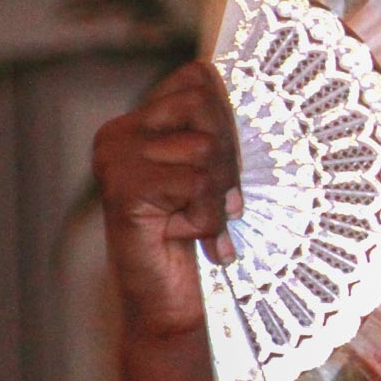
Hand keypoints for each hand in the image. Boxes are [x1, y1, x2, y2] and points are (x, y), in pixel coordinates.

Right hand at [93, 61, 242, 340]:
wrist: (172, 303)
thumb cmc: (203, 237)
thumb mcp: (217, 176)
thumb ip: (224, 134)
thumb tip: (265, 89)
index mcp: (140, 122)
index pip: (200, 77)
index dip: (230, 117)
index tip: (229, 164)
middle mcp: (118, 133)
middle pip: (206, 104)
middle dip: (230, 157)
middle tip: (222, 200)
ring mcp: (115, 159)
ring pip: (207, 148)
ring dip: (219, 194)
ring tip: (201, 222)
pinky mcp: (123, 189)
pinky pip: (196, 184)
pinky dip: (207, 218)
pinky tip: (187, 235)